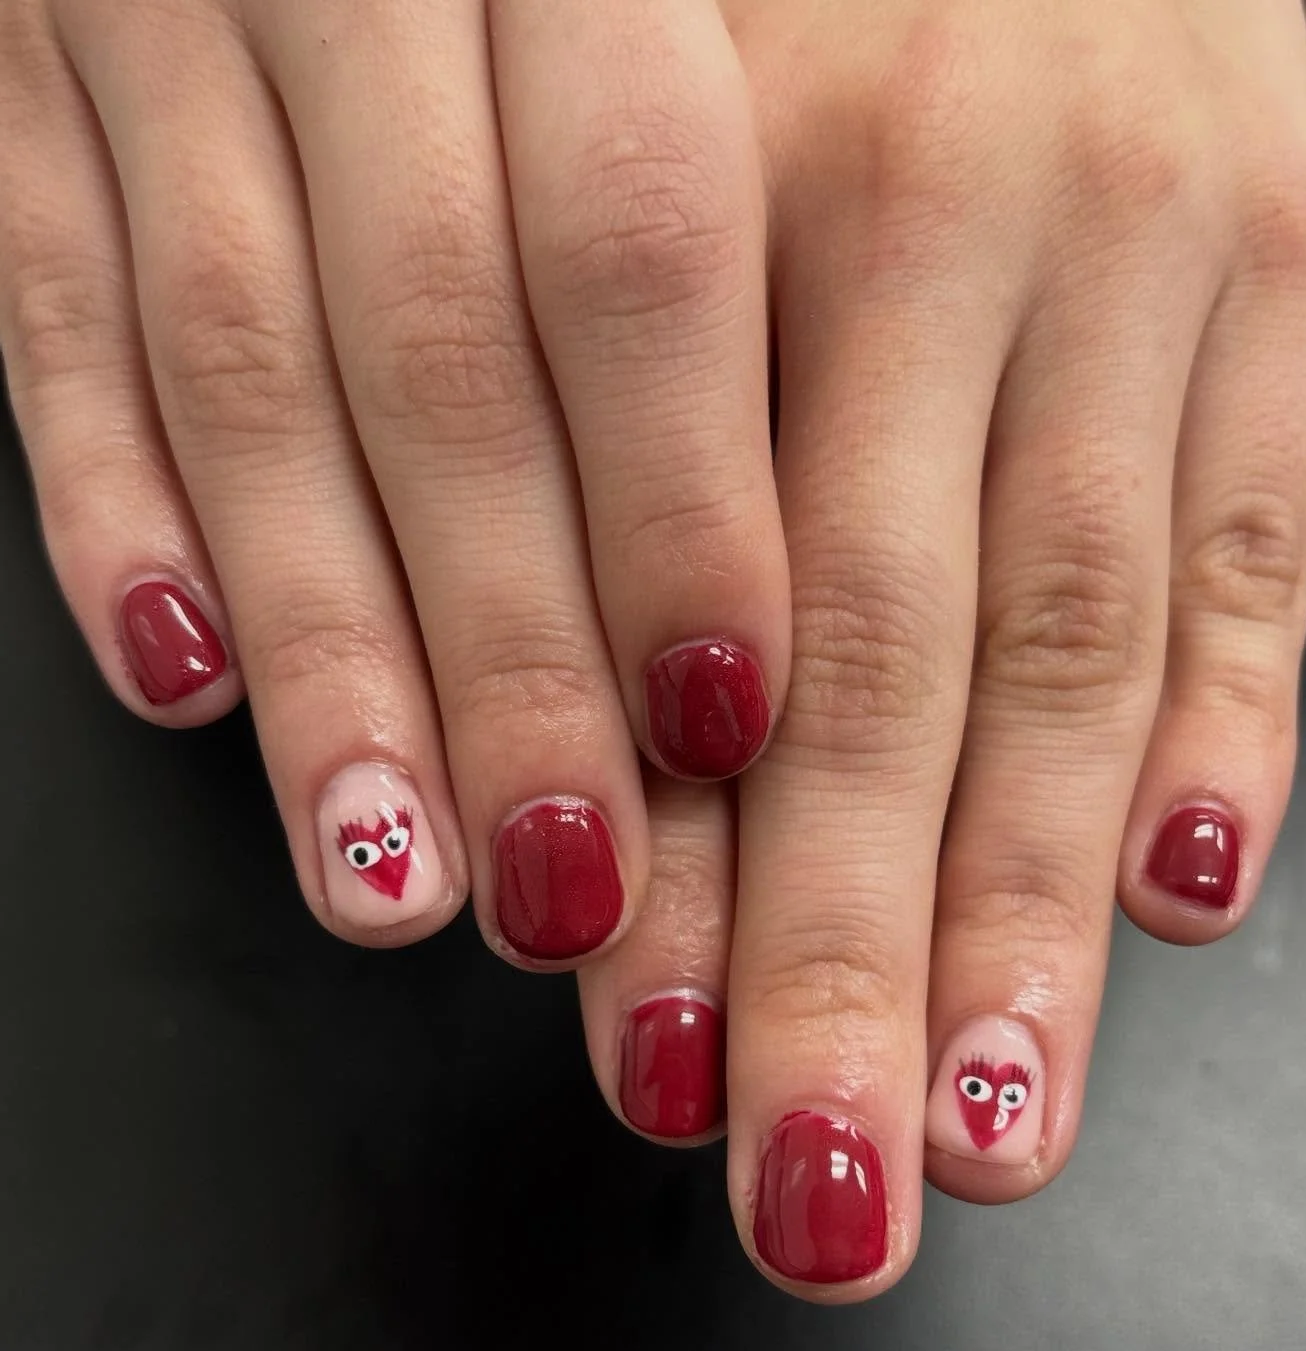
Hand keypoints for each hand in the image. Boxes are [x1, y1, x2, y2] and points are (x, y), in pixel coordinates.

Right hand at [0, 0, 789, 963]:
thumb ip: (766, 168)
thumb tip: (805, 557)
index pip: (633, 236)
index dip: (676, 499)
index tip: (731, 723)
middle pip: (440, 358)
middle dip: (501, 650)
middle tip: (564, 887)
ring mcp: (151, 3)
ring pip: (242, 374)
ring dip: (319, 650)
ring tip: (384, 871)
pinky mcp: (17, 69)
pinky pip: (43, 303)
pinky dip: (106, 499)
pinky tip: (170, 675)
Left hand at [577, 0, 1305, 1300]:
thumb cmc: (771, 17)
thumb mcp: (623, 187)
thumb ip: (602, 486)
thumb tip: (594, 806)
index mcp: (711, 195)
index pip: (690, 609)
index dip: (682, 866)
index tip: (663, 1066)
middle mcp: (938, 214)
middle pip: (888, 661)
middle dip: (852, 950)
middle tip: (825, 1180)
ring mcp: (1137, 235)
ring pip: (1076, 636)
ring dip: (1032, 908)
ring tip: (994, 1119)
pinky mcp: (1271, 254)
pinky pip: (1248, 531)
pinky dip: (1222, 728)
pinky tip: (1183, 898)